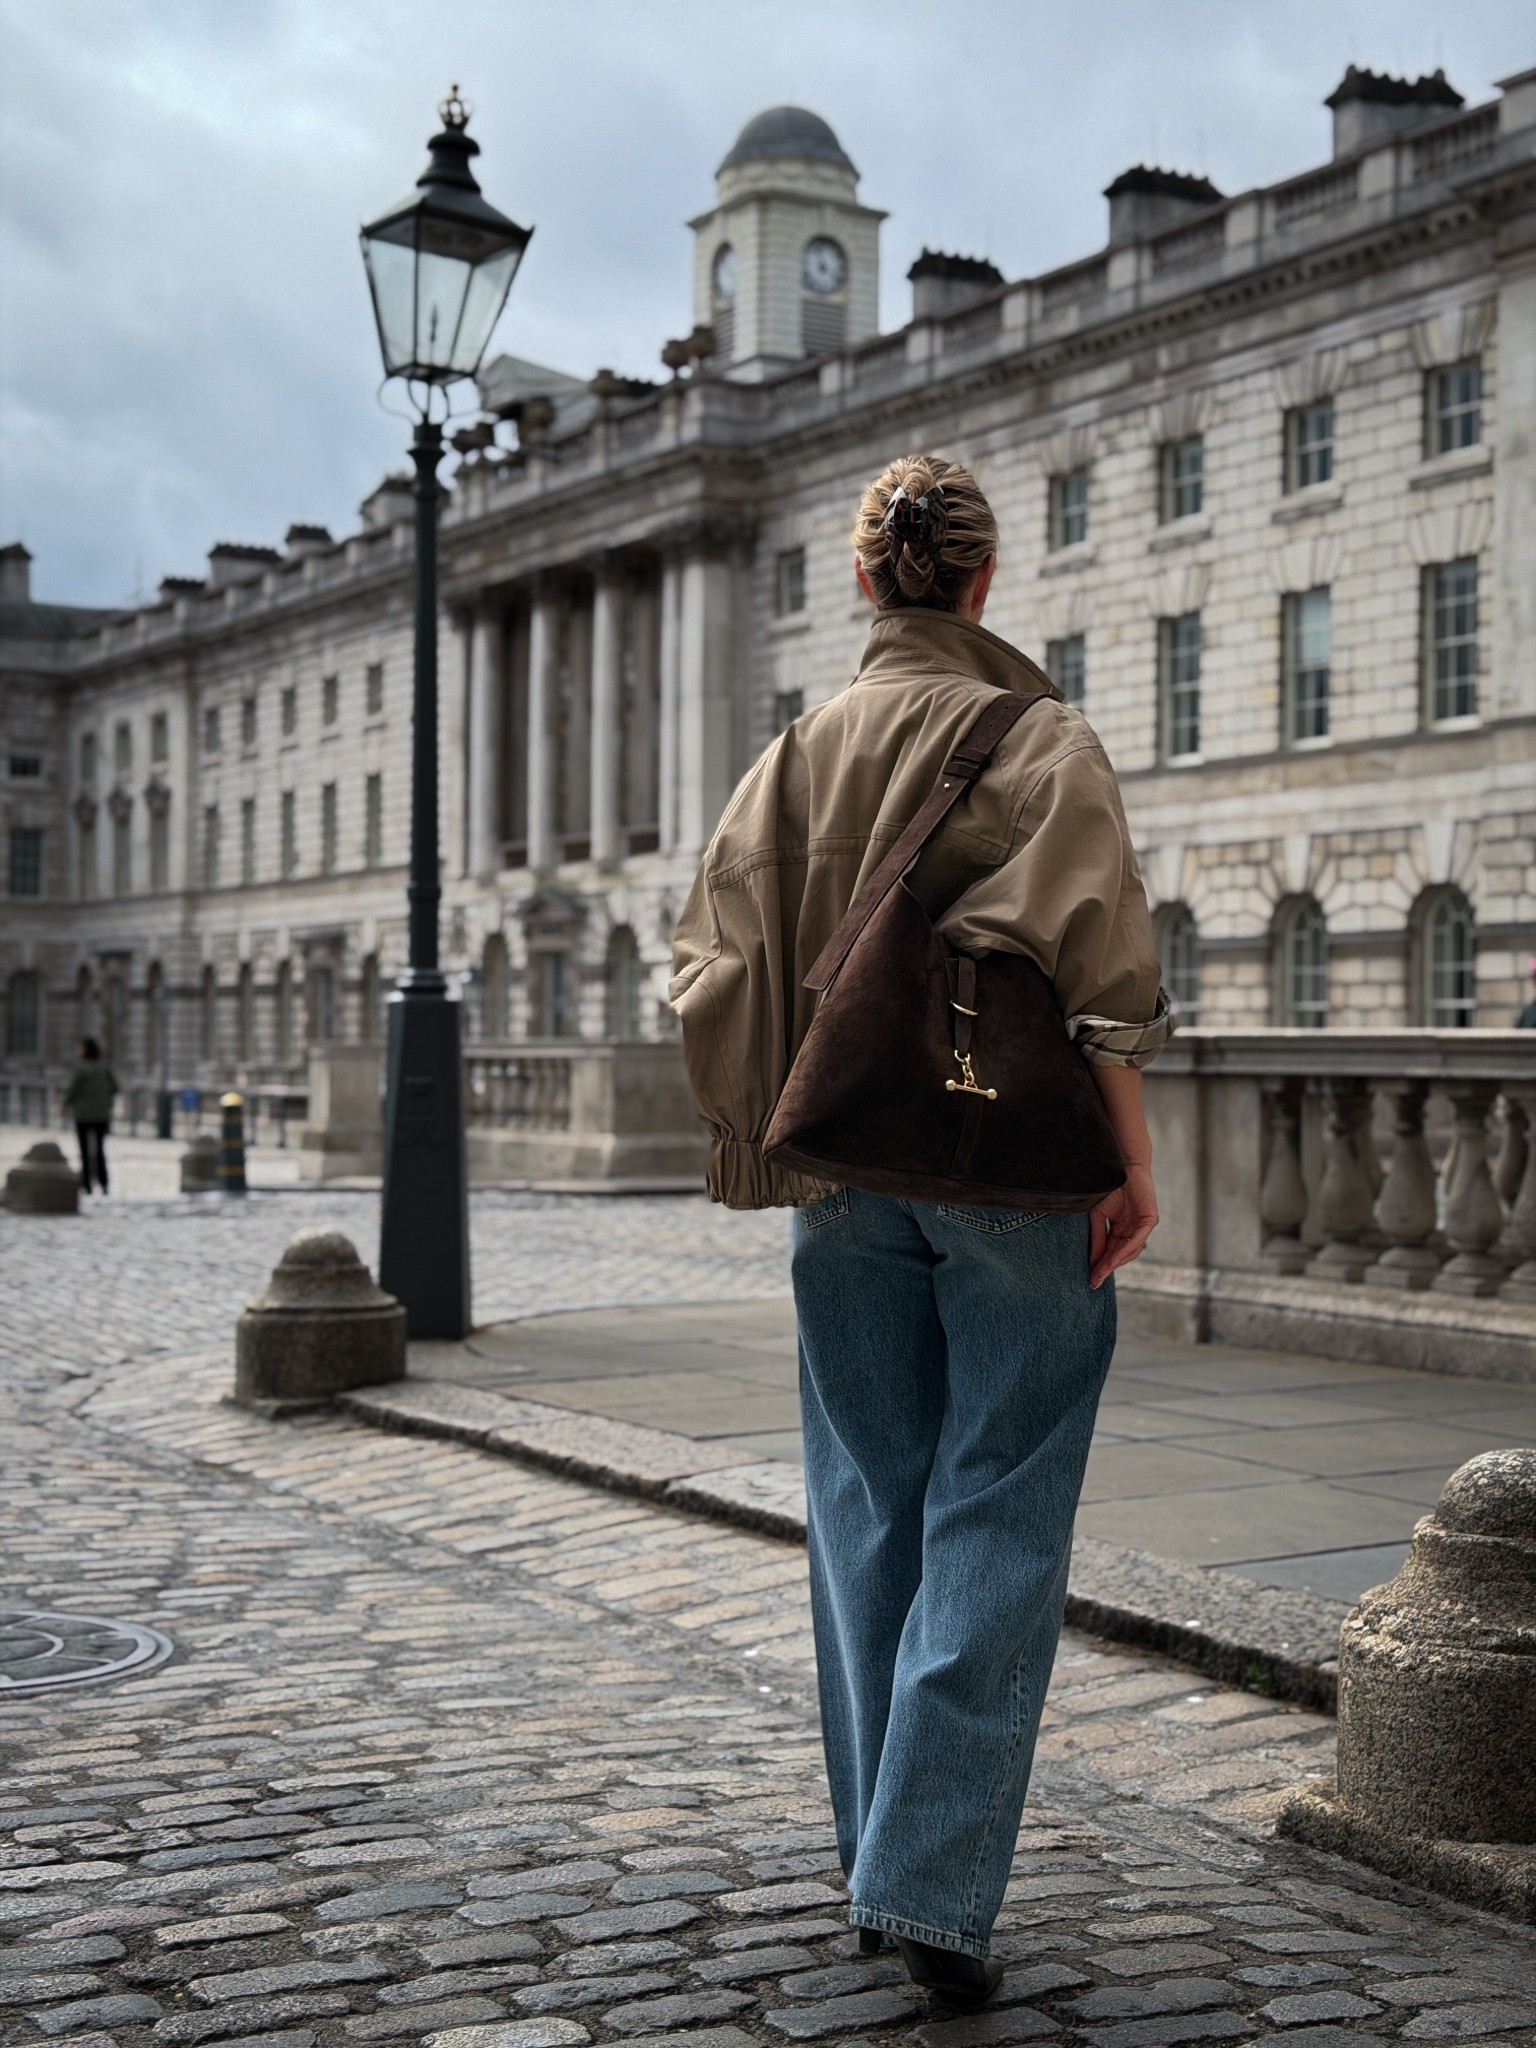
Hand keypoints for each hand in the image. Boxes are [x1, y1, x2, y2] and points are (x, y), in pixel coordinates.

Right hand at [1088, 1161, 1157, 1289]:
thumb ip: (1098, 1238)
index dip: (1102, 1265)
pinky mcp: (1150, 1221)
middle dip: (1108, 1268)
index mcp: (1122, 1230)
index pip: (1112, 1252)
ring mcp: (1143, 1227)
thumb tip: (1093, 1261)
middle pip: (1121, 1255)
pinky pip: (1137, 1240)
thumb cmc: (1109, 1188)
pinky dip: (1125, 1250)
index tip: (1091, 1279)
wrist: (1122, 1167)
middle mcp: (1133, 1231)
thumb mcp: (1099, 1216)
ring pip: (1131, 1251)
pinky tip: (1113, 1259)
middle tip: (1095, 1280)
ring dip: (1115, 1262)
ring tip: (1102, 1271)